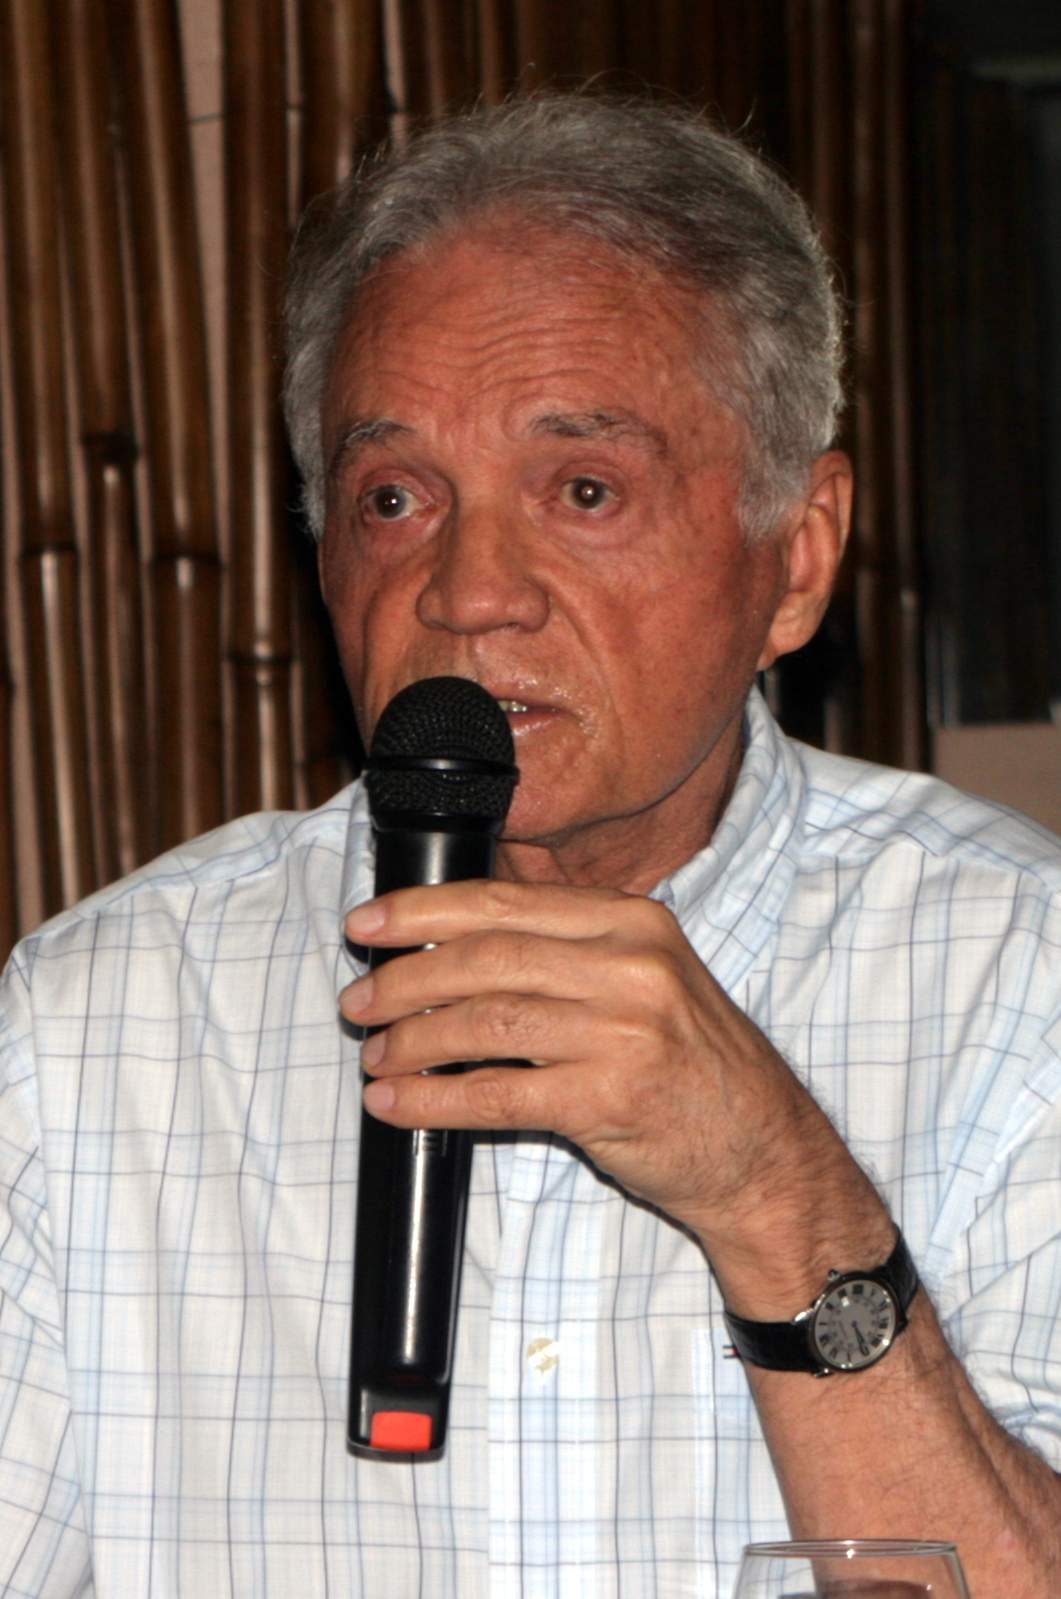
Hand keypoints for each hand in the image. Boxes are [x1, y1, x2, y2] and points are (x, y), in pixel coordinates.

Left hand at [342, 879, 889, 1300]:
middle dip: (405, 978)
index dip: (422, 910)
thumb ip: (565, 952)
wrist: (763, 1151)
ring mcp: (623, 1031)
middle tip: (359, 1001)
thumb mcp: (646, 979)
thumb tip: (449, 945)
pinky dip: (434, 1099)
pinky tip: (399, 1103)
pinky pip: (496, 1094)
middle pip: (485, 957)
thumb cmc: (692, 1066)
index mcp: (631, 921)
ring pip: (484, 1021)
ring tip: (375, 1055)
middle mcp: (630, 964)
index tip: (367, 925)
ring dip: (412, 1039)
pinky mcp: (610, 1099)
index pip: (505, 902)